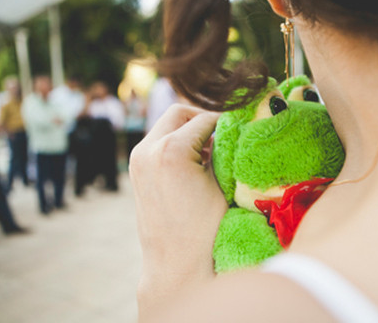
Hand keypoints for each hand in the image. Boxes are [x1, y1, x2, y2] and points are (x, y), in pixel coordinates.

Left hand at [128, 105, 225, 310]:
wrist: (176, 263)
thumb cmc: (205, 229)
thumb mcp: (221, 183)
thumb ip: (223, 149)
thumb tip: (229, 128)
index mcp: (171, 150)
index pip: (205, 119)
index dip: (226, 120)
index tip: (241, 124)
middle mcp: (147, 149)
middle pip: (178, 114)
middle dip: (202, 119)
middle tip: (223, 133)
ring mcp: (137, 160)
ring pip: (165, 127)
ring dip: (188, 131)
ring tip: (211, 151)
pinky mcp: (136, 170)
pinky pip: (157, 144)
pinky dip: (175, 144)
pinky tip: (195, 163)